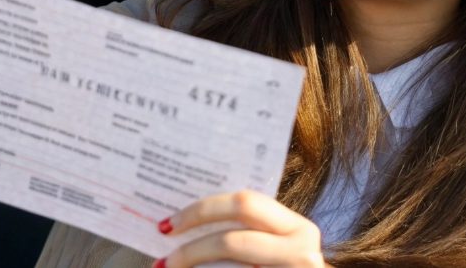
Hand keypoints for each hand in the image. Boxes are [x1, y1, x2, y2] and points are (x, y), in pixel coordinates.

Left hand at [156, 189, 324, 267]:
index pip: (245, 204)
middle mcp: (300, 252)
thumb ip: (250, 230)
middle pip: (232, 241)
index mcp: (298, 228)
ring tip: (166, 267)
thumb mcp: (278, 244)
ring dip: (192, 265)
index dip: (201, 210)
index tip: (169, 223)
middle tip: (164, 253)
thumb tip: (188, 223)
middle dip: (192, 247)